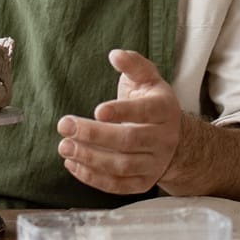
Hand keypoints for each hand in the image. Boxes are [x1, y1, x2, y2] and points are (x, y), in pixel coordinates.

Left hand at [56, 49, 184, 194]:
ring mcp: (155, 164)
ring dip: (89, 158)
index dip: (122, 112)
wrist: (175, 140)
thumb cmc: (152, 103)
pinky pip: (117, 185)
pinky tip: (72, 163)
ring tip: (64, 147)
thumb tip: (115, 54)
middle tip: (64, 125)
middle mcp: (163, 139)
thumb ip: (133, 64)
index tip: (97, 110)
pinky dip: (92, 177)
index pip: (145, 112)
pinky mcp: (143, 183)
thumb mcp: (148, 79)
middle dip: (94, 135)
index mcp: (164, 110)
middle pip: (128, 140)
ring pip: (121, 166)